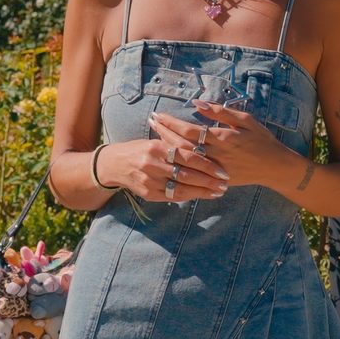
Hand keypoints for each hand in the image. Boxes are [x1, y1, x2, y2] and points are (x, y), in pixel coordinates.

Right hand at [107, 133, 228, 201]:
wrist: (114, 164)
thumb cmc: (141, 149)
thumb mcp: (157, 141)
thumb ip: (177, 146)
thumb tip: (205, 148)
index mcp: (157, 146)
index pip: (188, 156)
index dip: (207, 165)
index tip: (223, 171)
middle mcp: (152, 163)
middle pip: (186, 174)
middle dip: (208, 180)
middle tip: (225, 183)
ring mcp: (149, 180)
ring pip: (181, 188)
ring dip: (202, 191)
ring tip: (218, 191)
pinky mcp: (147, 193)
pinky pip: (172, 197)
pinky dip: (189, 196)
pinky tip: (201, 195)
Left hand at [150, 99, 295, 191]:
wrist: (275, 167)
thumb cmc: (262, 140)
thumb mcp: (245, 120)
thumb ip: (220, 112)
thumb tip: (197, 102)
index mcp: (223, 138)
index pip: (189, 130)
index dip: (171, 123)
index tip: (158, 114)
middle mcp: (216, 155)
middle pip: (182, 145)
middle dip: (164, 133)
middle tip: (150, 121)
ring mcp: (215, 169)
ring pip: (185, 160)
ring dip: (168, 147)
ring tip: (155, 136)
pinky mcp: (217, 180)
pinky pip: (193, 173)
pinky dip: (179, 164)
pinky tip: (169, 157)